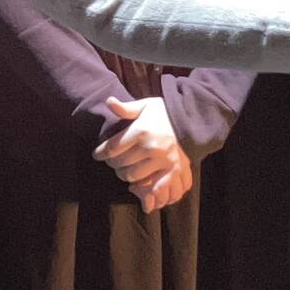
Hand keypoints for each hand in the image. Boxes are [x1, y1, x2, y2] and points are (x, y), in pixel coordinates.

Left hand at [93, 96, 194, 210]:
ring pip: (133, 177)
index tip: (97, 155)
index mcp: (141, 131)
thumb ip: (126, 108)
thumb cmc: (165, 114)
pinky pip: (154, 187)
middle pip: (121, 164)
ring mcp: (163, 162)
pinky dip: (144, 188)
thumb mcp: (146, 106)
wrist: (192, 121)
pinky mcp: (173, 172)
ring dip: (125, 175)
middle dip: (112, 164)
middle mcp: (151, 148)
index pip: (112, 147)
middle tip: (112, 161)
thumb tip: (109, 101)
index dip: (101, 153)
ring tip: (125, 169)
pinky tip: (139, 183)